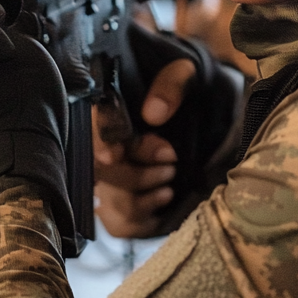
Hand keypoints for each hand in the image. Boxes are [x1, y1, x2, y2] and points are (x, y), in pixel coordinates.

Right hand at [94, 58, 195, 237]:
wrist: (207, 111)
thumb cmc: (191, 88)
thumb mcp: (187, 72)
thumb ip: (172, 83)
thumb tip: (153, 114)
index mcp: (109, 110)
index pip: (90, 133)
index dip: (98, 146)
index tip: (116, 154)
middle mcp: (102, 148)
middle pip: (100, 174)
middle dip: (136, 173)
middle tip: (171, 160)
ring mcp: (111, 181)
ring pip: (110, 203)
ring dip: (142, 196)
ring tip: (171, 178)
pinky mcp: (124, 205)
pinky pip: (120, 225)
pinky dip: (142, 219)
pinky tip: (164, 197)